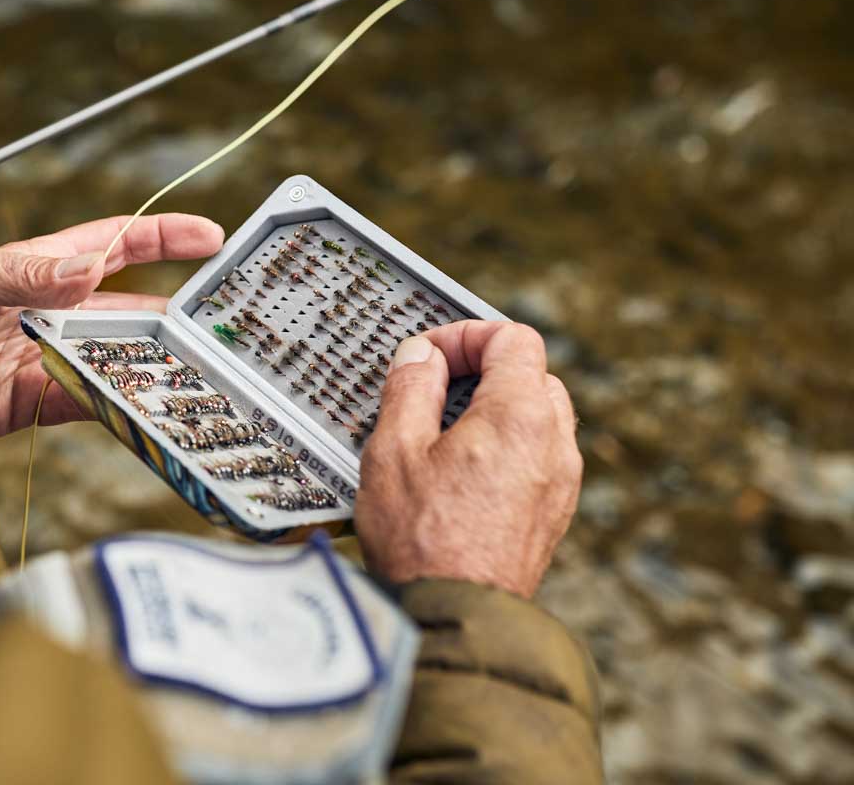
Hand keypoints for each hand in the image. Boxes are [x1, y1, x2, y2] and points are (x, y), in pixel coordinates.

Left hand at [0, 214, 223, 444]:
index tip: (211, 237)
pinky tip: (149, 403)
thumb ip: (24, 273)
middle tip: (220, 322)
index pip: (118, 244)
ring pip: (120, 357)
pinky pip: (92, 399)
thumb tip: (87, 268)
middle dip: (176, 311)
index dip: (165, 237)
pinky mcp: (39, 399)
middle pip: (132, 307)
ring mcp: (52, 356)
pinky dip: (120, 401)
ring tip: (196, 367)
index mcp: (43, 266)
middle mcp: (57, 311)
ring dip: (154, 361)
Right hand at [354, 321, 581, 597]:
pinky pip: (541, 456)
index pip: (514, 338)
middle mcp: (554, 443)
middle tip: (435, 387)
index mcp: (519, 415)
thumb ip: (410, 388)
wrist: (455, 618)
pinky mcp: (555, 513)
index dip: (467, 335)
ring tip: (446, 432)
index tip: (429, 355)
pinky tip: (464, 473)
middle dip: (484, 369)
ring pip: (541, 415)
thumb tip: (421, 355)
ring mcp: (561, 481)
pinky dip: (510, 445)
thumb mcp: (394, 451)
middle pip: (533, 373)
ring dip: (498, 408)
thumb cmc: (421, 541)